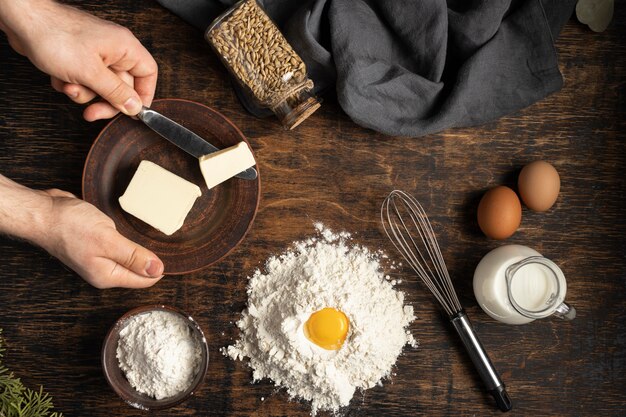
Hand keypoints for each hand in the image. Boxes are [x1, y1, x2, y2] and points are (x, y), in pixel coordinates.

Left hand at [0, 0, 157, 120]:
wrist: (23, 22)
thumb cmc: (55, 36)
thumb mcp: (90, 73)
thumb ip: (116, 93)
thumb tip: (135, 107)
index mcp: (124, 47)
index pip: (148, 74)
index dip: (143, 95)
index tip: (133, 111)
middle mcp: (113, 49)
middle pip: (122, 86)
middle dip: (104, 100)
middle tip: (93, 113)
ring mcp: (95, 53)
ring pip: (100, 87)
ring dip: (84, 93)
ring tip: (69, 85)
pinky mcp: (79, 57)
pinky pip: (84, 81)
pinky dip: (72, 84)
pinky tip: (59, 77)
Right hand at [36, 189, 164, 288]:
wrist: (43, 213)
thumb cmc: (70, 226)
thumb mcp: (108, 241)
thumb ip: (133, 256)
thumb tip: (158, 270)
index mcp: (108, 275)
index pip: (145, 280)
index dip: (161, 268)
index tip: (177, 255)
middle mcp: (104, 270)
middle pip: (138, 271)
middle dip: (153, 260)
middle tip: (171, 245)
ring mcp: (99, 258)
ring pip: (129, 258)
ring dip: (141, 250)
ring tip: (157, 240)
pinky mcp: (95, 245)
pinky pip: (119, 246)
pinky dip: (128, 241)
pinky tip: (133, 232)